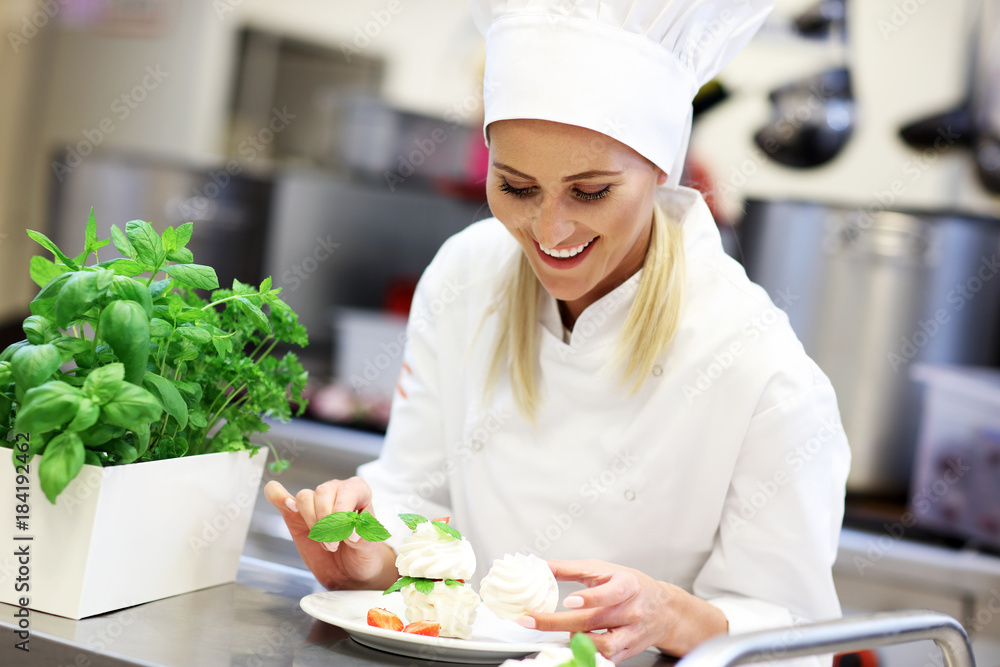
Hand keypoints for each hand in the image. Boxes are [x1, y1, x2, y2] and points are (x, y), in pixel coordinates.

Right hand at [264, 477, 397, 590]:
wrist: (350, 571)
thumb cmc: (363, 555)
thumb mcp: (370, 550)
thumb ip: (364, 538)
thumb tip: (353, 531)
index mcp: (358, 492)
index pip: (347, 491)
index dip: (344, 513)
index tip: (348, 537)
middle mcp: (336, 491)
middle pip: (322, 493)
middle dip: (326, 522)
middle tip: (334, 545)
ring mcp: (315, 503)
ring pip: (304, 498)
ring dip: (311, 523)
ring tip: (325, 543)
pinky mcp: (296, 515)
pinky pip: (280, 497)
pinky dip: (278, 497)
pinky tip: (285, 504)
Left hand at [521, 559, 727, 662]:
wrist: (664, 610)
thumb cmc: (630, 585)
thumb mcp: (604, 570)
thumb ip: (571, 569)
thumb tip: (540, 566)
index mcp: (627, 586)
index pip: (610, 593)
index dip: (591, 598)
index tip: (569, 601)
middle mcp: (631, 612)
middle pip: (594, 621)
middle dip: (558, 623)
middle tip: (530, 620)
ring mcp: (630, 634)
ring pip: (602, 646)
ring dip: (575, 641)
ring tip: (556, 633)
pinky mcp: (627, 652)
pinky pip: (605, 659)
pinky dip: (586, 655)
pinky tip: (570, 649)